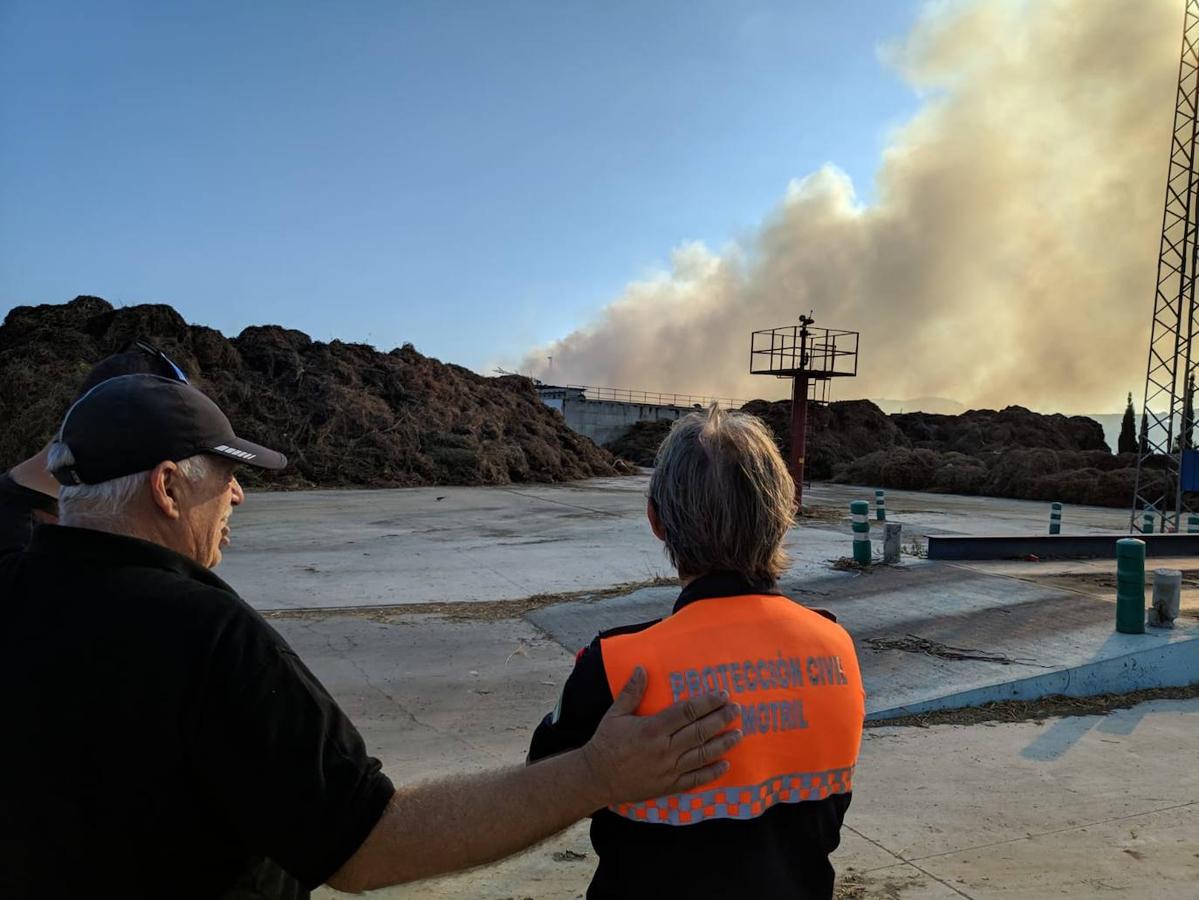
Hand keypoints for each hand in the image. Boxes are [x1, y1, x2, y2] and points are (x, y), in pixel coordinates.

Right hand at [580, 667, 741, 806]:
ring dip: (723, 743)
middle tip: (736, 710)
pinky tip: (726, 764)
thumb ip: (631, 692)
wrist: (596, 778)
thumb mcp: (615, 714)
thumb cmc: (605, 743)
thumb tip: (641, 668)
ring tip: (739, 734)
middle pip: (699, 731)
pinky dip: (712, 772)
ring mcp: (668, 770)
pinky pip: (695, 779)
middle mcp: (664, 749)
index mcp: (652, 729)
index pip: (686, 712)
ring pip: (702, 755)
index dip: (707, 702)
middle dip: (721, 719)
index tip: (722, 695)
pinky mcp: (669, 786)